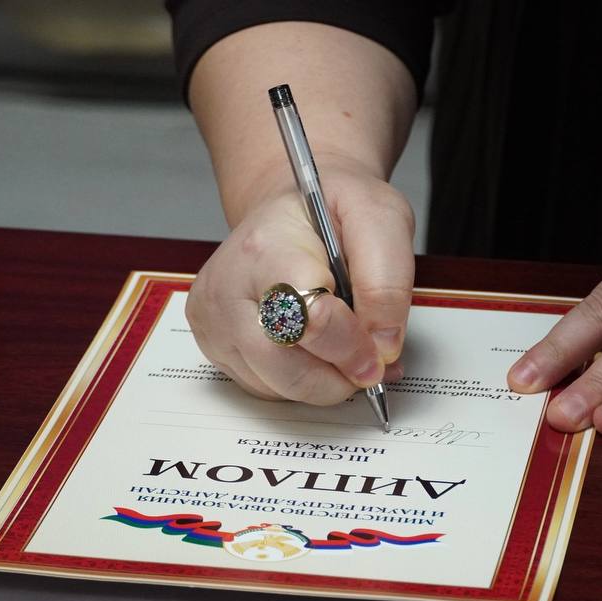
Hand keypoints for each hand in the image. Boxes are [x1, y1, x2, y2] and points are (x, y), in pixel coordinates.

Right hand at [187, 157, 413, 403]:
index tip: (380, 352)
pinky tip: (317, 351)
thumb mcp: (381, 220)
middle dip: (339, 375)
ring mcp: (214, 321)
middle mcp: (227, 287)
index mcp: (265, 248)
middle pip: (285, 366)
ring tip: (345, 348)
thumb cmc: (333, 211)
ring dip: (324, 381)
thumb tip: (381, 347)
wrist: (291, 209)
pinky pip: (266, 389)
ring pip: (277, 387)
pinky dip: (302, 382)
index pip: (304, 317)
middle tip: (368, 361)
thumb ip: (388, 282)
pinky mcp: (214, 346)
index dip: (351, 345)